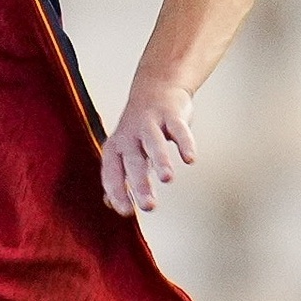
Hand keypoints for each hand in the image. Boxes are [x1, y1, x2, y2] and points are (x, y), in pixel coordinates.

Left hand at [101, 81, 196, 215]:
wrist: (156, 88)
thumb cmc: (140, 128)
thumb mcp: (125, 151)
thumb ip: (119, 177)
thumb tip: (111, 203)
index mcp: (115, 148)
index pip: (111, 173)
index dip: (117, 192)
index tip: (125, 212)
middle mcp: (129, 135)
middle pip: (132, 162)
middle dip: (140, 184)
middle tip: (149, 206)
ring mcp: (150, 123)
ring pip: (153, 143)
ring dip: (160, 160)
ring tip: (167, 179)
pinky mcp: (171, 114)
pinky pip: (178, 129)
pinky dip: (184, 142)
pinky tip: (189, 158)